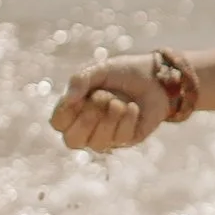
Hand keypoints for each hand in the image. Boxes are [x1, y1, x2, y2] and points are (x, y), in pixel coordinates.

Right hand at [50, 59, 171, 153]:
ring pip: (97, 144)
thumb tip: (69, 99)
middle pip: (72, 141)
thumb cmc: (123, 73)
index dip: (65, 111)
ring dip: (109, 119)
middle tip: (102, 96)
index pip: (58, 123)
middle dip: (87, 119)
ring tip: (118, 100)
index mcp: (75, 110)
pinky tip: (132, 107)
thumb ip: (80, 80)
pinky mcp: (127, 140)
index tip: (80, 96)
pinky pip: (120, 138)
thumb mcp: (100, 70)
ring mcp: (107, 137)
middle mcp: (88, 128)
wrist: (156, 77)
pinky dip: (126, 119)